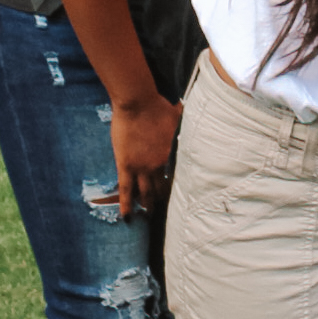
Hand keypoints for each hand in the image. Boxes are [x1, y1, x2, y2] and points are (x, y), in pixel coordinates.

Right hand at [110, 90, 181, 217]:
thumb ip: (183, 122)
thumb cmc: (158, 105)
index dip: (176, 185)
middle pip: (161, 187)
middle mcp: (157, 165)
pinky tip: (127, 216)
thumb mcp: (177, 117)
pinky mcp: (125, 165)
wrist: (137, 102)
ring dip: (147, 205)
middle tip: (164, 209)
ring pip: (145, 192)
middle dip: (163, 198)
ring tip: (148, 215)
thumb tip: (192, 116)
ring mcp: (140, 167)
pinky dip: (126, 204)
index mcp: (171, 155)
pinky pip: (125, 189)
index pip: (176, 175)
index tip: (178, 193)